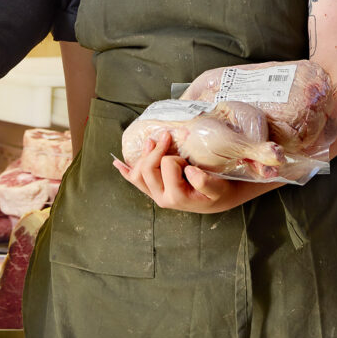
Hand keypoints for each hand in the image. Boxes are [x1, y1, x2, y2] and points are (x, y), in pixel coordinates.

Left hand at [112, 132, 252, 213]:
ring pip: (137, 174)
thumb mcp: (218, 188)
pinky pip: (135, 180)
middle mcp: (162, 198)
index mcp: (176, 197)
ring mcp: (155, 194)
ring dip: (143, 155)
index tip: (187, 159)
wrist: (219, 200)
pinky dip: (126, 171)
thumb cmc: (219, 191)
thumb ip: (205, 182)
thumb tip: (190, 171)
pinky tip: (117, 164)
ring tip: (153, 142)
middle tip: (168, 137)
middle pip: (147, 169)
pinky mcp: (153, 190)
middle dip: (157, 150)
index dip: (175, 157)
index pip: (166, 166)